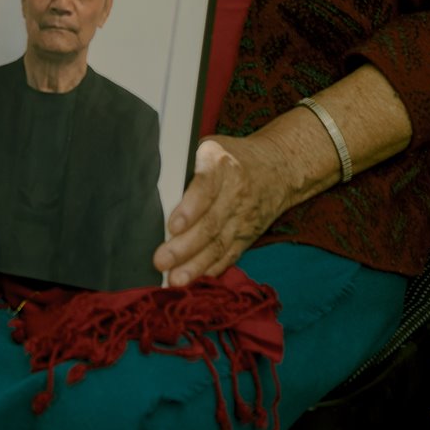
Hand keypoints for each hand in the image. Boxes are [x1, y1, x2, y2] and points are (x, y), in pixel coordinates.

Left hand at [155, 134, 293, 286]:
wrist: (277, 167)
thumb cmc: (230, 156)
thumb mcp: (209, 148)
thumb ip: (185, 166)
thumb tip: (152, 188)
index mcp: (222, 164)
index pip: (205, 187)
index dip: (189, 209)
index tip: (172, 226)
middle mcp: (236, 192)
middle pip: (210, 223)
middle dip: (184, 246)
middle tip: (161, 260)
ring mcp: (244, 217)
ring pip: (218, 245)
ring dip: (195, 265)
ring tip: (174, 280)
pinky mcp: (248, 236)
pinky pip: (229, 256)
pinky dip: (211, 270)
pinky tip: (194, 281)